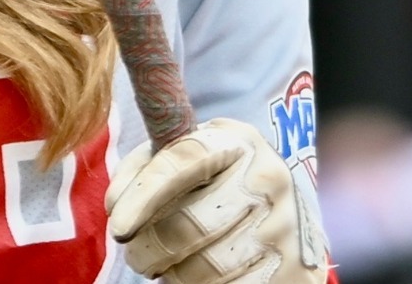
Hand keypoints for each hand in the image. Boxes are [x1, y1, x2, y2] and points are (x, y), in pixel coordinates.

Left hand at [107, 117, 328, 283]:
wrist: (283, 216)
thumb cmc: (217, 184)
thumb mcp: (189, 160)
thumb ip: (147, 166)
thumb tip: (118, 203)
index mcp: (237, 141)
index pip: (182, 161)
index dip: (144, 194)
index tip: (119, 226)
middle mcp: (267, 177)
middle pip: (190, 225)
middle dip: (150, 248)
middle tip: (138, 257)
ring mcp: (284, 225)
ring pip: (207, 266)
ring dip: (173, 274)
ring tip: (165, 267)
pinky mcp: (293, 268)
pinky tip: (195, 279)